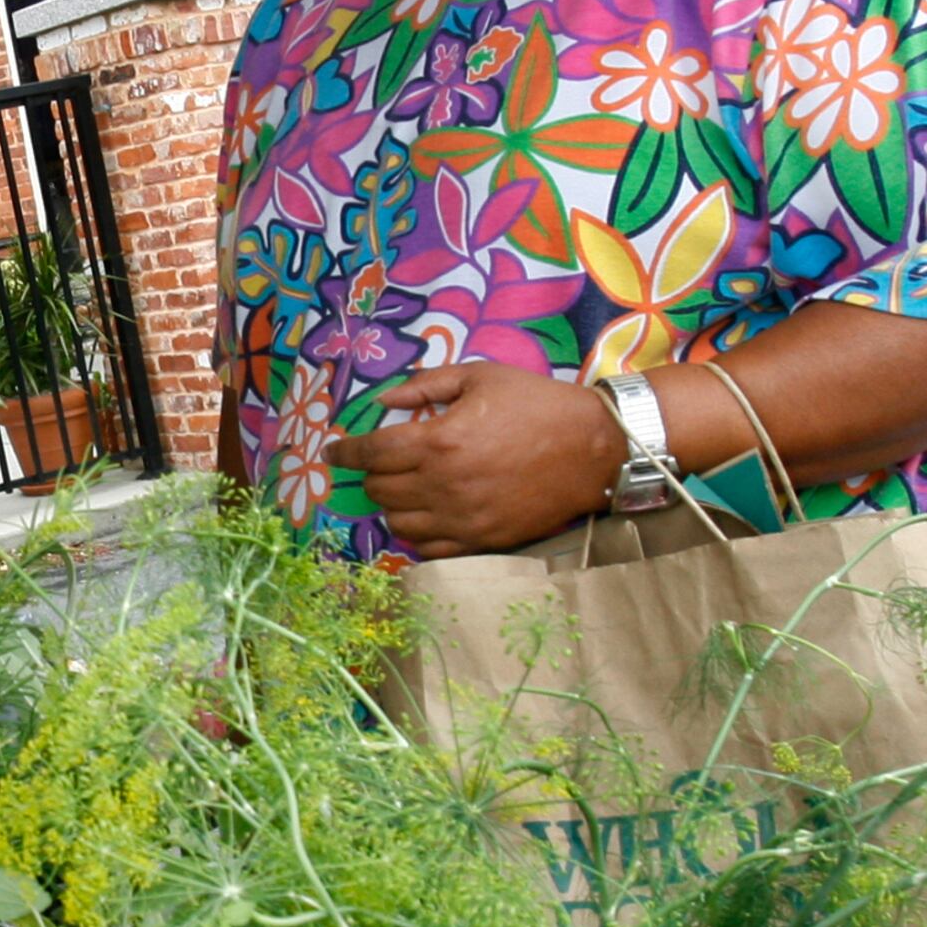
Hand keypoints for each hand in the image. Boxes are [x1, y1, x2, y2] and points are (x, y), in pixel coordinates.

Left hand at [323, 362, 620, 557]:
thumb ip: (426, 385)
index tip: (334, 451)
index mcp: (439, 441)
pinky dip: (416, 534)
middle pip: (380, 489)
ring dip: (391, 504)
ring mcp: (462, 518)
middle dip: (372, 474)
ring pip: (397, 523)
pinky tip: (424, 515)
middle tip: (382, 463)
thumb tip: (384, 402)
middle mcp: (443, 485)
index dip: (345, 452)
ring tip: (403, 487)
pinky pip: (428, 549)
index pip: (372, 453)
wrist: (592, 448)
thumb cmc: (536, 404)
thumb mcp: (480, 377)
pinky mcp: (481, 541)